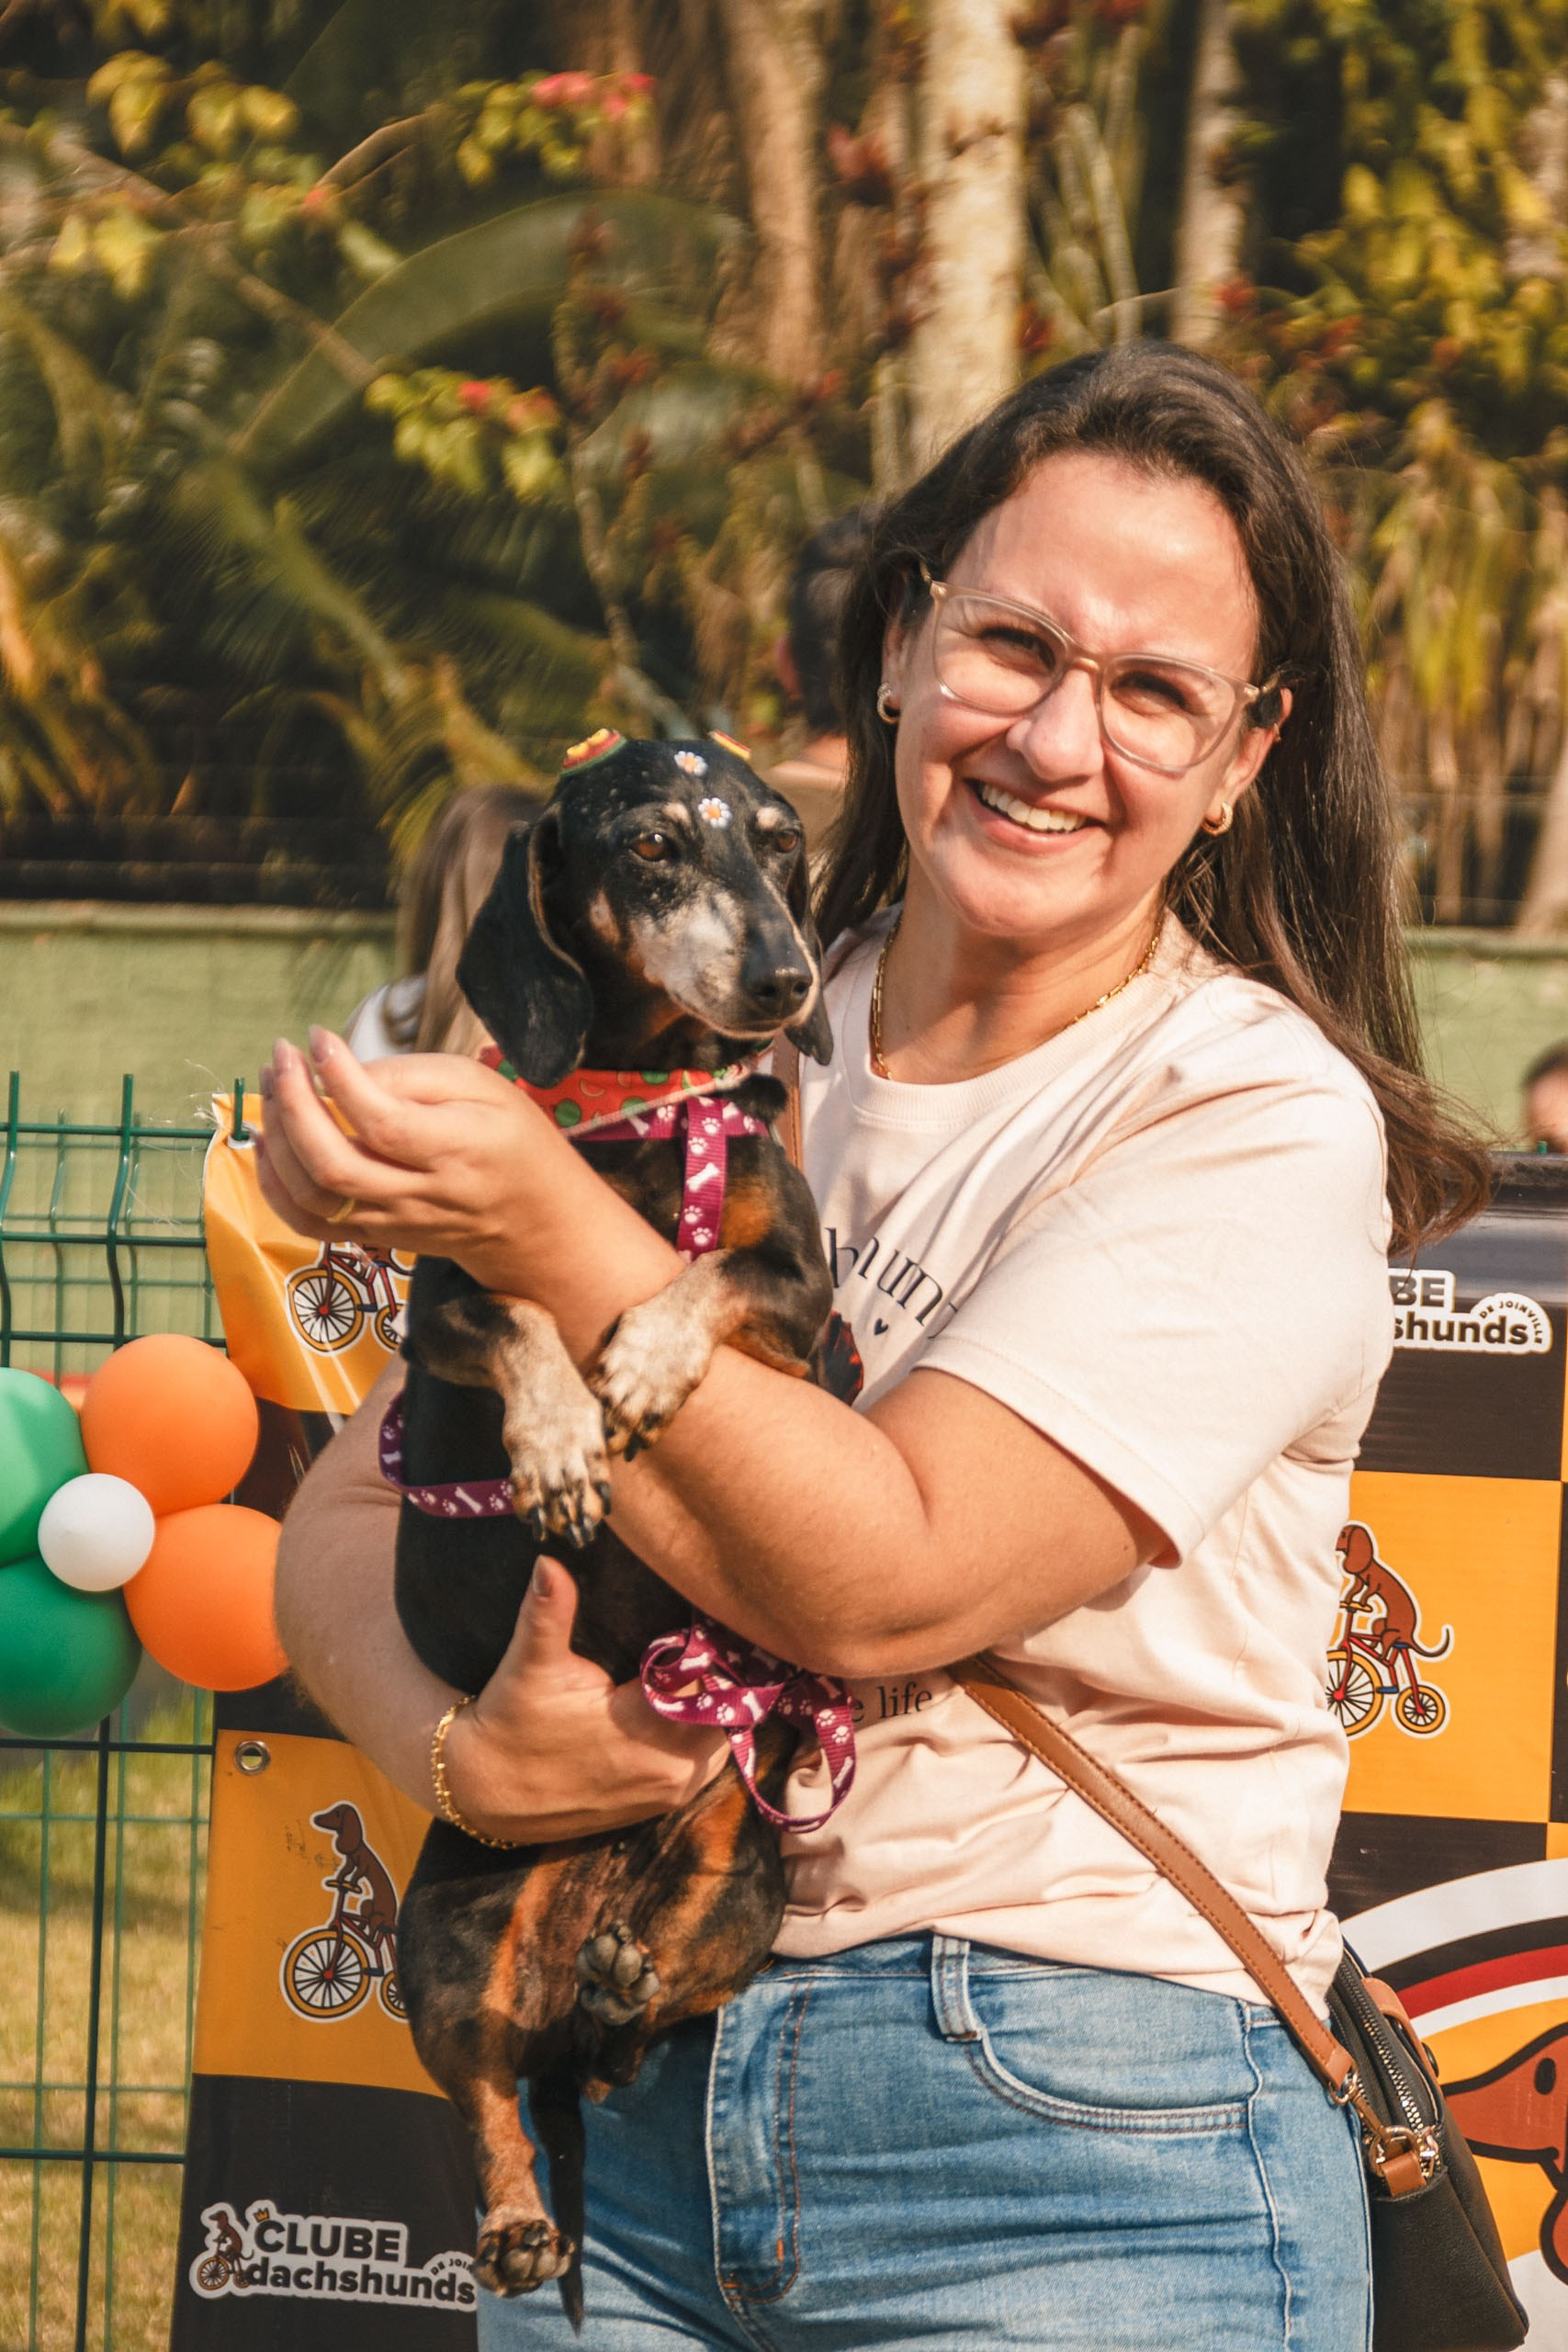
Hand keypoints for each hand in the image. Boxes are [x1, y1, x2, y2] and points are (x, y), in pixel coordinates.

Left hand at [254, 1028, 586, 1278]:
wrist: (531, 1218)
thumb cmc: (508, 1139)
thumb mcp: (483, 1086)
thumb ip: (415, 1075)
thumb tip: (343, 1071)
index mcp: (457, 1150)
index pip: (384, 1122)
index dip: (340, 1077)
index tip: (317, 1037)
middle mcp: (421, 1195)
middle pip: (335, 1164)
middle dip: (293, 1105)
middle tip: (284, 1056)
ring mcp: (393, 1222)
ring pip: (313, 1196)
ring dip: (277, 1139)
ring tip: (274, 1086)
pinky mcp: (373, 1236)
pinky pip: (308, 1223)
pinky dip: (274, 1184)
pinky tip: (268, 1140)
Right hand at [439, 1558, 726, 1843]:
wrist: (485, 1791)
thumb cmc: (511, 1723)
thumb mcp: (530, 1665)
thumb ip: (548, 1612)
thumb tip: (549, 1562)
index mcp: (648, 1732)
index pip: (716, 1682)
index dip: (716, 1647)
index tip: (712, 1612)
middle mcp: (671, 1770)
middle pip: (730, 1710)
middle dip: (724, 1672)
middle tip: (713, 1628)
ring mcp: (670, 1792)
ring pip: (724, 1736)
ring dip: (717, 1702)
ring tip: (702, 1658)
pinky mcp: (662, 1803)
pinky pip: (708, 1760)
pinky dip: (705, 1729)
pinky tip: (688, 1696)